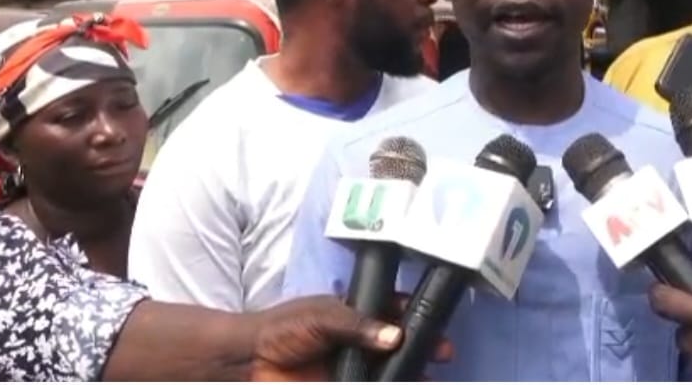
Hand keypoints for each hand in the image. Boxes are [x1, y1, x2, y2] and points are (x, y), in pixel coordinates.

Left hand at [249, 295, 452, 381]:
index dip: (416, 319)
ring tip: (427, 376)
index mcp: (354, 317)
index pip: (393, 314)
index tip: (437, 327)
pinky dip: (387, 382)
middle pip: (397, 346)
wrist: (248, 363)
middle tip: (443, 355)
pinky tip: (404, 381)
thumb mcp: (324, 317)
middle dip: (421, 350)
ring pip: (388, 370)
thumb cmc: (283, 329)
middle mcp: (358, 343)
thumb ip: (360, 326)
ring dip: (408, 372)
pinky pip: (371, 384)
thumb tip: (396, 337)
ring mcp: (352, 369)